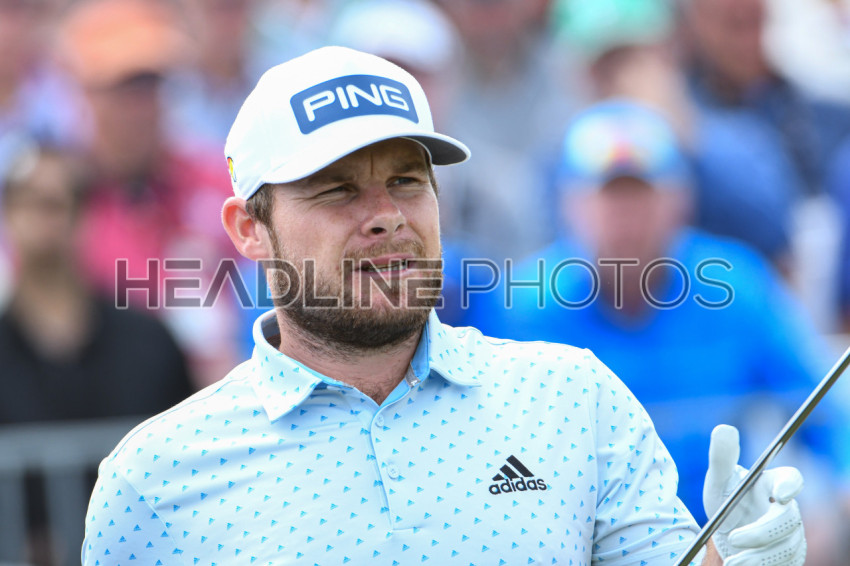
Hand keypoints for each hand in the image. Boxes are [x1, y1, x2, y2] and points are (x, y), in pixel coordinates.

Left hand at [703, 425, 805, 565]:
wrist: (724, 534)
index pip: (791, 478)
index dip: (790, 485)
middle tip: (733, 538)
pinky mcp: (790, 555)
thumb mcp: (718, 481)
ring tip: (732, 561)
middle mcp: (788, 508)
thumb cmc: (726, 501)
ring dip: (758, 556)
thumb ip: (720, 457)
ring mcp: (792, 533)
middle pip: (788, 519)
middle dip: (761, 531)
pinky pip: (784, 563)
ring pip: (786, 546)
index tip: (779, 494)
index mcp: (773, 483)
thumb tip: (724, 428)